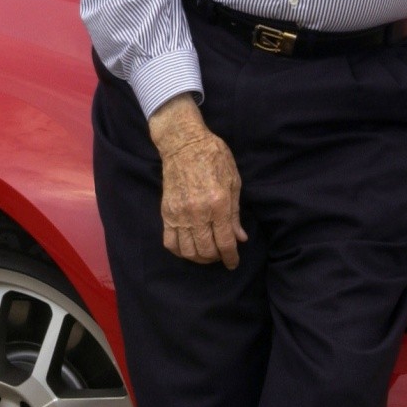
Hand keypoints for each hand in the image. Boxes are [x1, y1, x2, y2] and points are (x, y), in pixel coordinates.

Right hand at [146, 94, 247, 267]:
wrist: (183, 143)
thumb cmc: (214, 157)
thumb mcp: (233, 182)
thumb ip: (235, 213)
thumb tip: (240, 238)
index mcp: (218, 203)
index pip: (224, 242)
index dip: (231, 257)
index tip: (233, 263)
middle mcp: (197, 212)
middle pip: (206, 251)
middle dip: (216, 258)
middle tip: (221, 254)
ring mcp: (179, 214)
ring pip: (187, 251)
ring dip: (198, 257)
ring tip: (206, 252)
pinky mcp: (166, 212)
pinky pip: (170, 242)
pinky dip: (180, 251)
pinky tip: (188, 247)